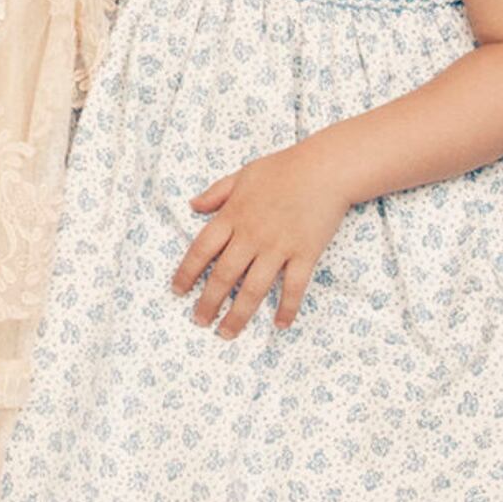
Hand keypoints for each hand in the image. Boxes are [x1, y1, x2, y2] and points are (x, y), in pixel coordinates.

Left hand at [172, 136, 362, 333]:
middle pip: (224, 275)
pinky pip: (294, 287)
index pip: (201, 250)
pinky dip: (287, 307)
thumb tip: (193, 206)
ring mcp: (279, 247)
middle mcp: (252, 235)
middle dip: (208, 302)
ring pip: (253, 288)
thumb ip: (217, 193)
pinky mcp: (305, 254)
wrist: (325, 169)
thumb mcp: (242, 174)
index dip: (186, 272)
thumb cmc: (283, 168)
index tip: (177, 291)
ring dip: (239, 314)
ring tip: (227, 333)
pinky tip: (279, 324)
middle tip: (199, 322)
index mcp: (233, 216)